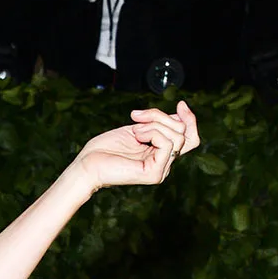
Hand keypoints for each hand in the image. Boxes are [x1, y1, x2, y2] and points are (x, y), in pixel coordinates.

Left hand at [69, 103, 198, 196]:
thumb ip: (159, 123)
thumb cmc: (105, 148)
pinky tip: (136, 136)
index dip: (190, 119)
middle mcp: (164, 164)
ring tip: (134, 130)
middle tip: (136, 117)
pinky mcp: (155, 174)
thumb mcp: (138, 128)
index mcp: (161, 154)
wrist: (87, 164)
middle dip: (161, 116)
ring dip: (154, 124)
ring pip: (177, 136)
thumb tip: (180, 113)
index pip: (190, 137)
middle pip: (182, 132)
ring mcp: (161, 170)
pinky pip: (167, 143)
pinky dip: (152, 132)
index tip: (180, 104)